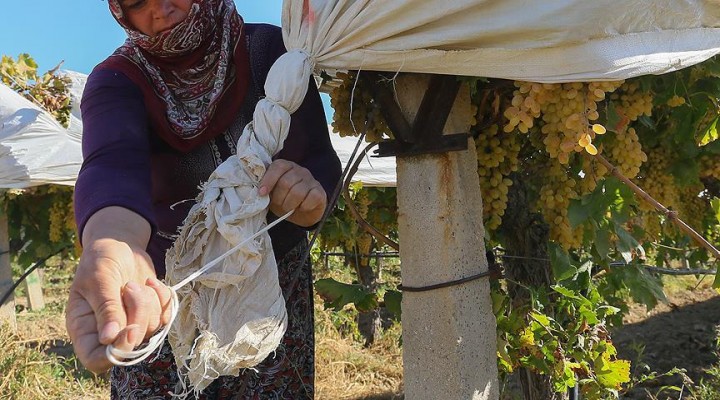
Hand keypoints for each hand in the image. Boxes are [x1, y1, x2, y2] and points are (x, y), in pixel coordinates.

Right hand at [65, 208, 171, 372]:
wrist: (119, 244)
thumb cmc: (100, 260)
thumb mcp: (99, 279)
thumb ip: (106, 307)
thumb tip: (110, 338)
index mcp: (84, 328)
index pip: (96, 360)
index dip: (116, 353)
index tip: (130, 330)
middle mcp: (107, 332)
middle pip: (131, 345)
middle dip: (138, 315)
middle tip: (129, 287)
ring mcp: (131, 324)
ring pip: (151, 330)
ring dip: (148, 303)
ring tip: (135, 283)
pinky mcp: (150, 315)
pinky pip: (165, 317)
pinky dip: (162, 299)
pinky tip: (151, 283)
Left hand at [259, 159, 326, 226]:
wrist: (301, 214)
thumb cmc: (283, 200)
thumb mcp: (272, 194)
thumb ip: (266, 189)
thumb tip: (260, 192)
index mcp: (286, 166)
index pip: (278, 167)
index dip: (268, 180)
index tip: (262, 193)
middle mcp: (300, 170)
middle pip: (286, 182)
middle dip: (279, 198)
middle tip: (279, 205)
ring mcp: (311, 180)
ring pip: (297, 192)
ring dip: (289, 204)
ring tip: (288, 208)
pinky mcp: (320, 192)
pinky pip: (311, 198)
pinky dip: (303, 207)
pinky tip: (302, 208)